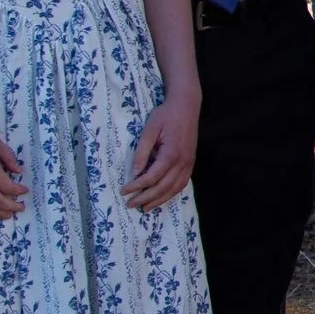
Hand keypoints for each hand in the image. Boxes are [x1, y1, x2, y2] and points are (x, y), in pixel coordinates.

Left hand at [123, 94, 198, 209]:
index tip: (124, 191)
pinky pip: (182, 184)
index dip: (136, 186)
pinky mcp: (190, 162)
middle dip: (145, 198)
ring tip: (145, 207)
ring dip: (159, 200)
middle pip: (162, 187)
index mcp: (171, 154)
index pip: (151, 177)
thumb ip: (142, 152)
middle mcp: (182, 162)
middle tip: (131, 204)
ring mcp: (189, 163)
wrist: (186, 106)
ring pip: (174, 189)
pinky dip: (171, 193)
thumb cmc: (166, 115)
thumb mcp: (149, 130)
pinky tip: (162, 197)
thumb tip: (134, 172)